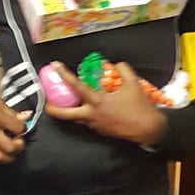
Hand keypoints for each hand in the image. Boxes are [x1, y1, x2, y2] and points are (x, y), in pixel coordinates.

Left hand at [45, 61, 167, 146]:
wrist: (148, 129)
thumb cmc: (140, 108)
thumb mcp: (133, 84)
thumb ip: (123, 70)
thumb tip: (116, 64)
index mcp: (97, 102)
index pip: (76, 86)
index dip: (64, 75)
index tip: (56, 66)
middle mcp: (92, 115)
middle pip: (64, 114)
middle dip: (52, 108)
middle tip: (46, 102)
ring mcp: (94, 125)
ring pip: (74, 119)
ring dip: (68, 110)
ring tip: (64, 102)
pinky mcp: (100, 130)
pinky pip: (86, 121)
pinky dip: (83, 113)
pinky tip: (87, 107)